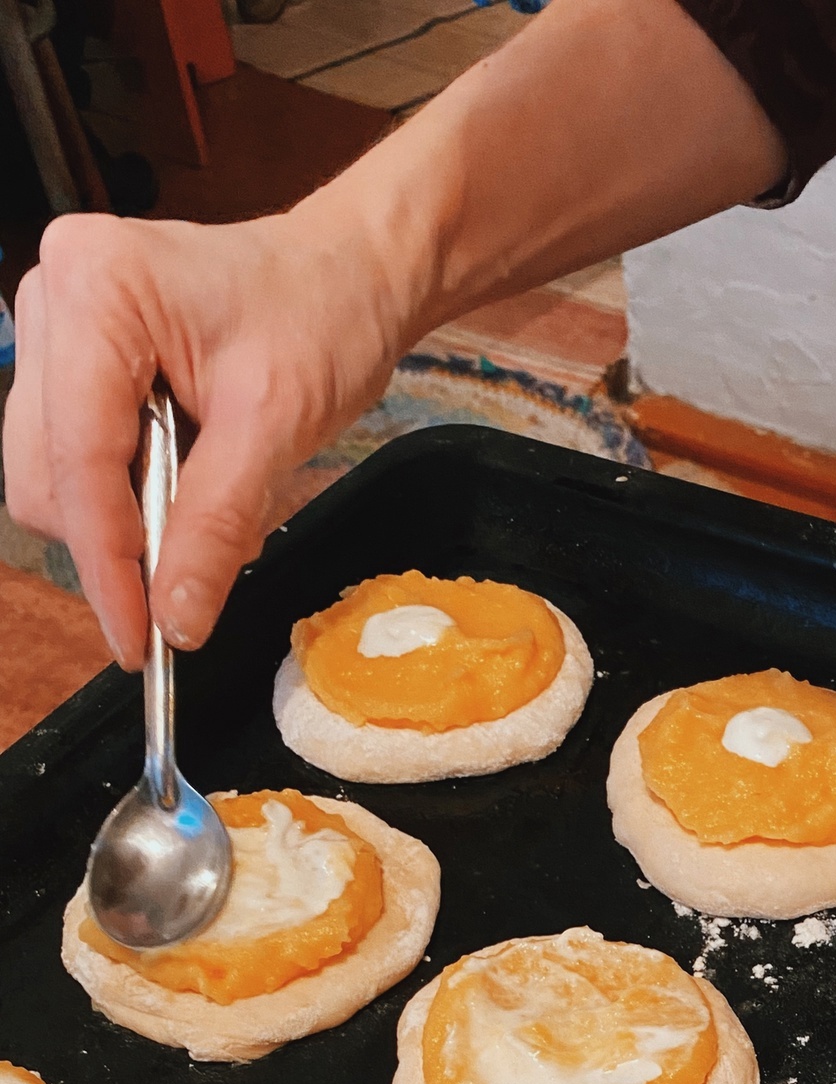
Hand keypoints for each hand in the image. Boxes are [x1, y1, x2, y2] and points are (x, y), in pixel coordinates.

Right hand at [2, 0, 782, 669]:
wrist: (372, 257)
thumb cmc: (339, 310)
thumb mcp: (285, 424)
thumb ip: (219, 521)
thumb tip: (182, 620)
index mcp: (98, 291)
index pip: (69, 459)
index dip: (109, 565)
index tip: (146, 647)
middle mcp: (59, 291)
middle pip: (37, 467)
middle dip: (105, 547)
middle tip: (168, 613)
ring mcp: (63, 315)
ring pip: (43, 466)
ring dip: (110, 528)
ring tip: (183, 549)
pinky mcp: (83, 343)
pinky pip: (69, 450)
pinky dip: (115, 503)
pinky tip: (168, 514)